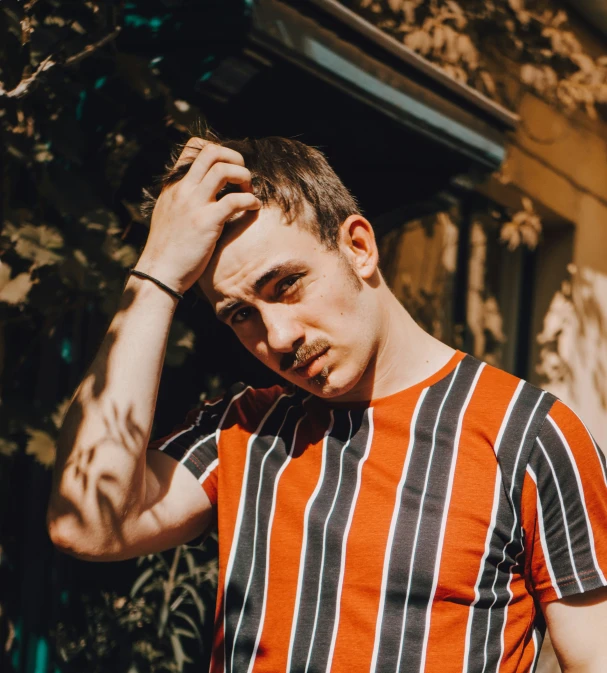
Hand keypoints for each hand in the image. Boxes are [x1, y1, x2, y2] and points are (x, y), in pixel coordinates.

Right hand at [136, 138, 260, 292]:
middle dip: (234, 158)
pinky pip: (235, 200)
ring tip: (249, 190)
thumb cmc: (168, 248)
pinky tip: (254, 207)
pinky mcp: (207, 222)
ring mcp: (194, 204)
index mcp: (174, 185)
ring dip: (243, 176)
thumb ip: (182, 198)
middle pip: (211, 152)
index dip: (217, 150)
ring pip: (223, 170)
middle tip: (242, 176)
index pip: (193, 147)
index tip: (228, 166)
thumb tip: (200, 189)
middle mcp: (183, 189)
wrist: (160, 272)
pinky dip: (250, 200)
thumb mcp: (169, 213)